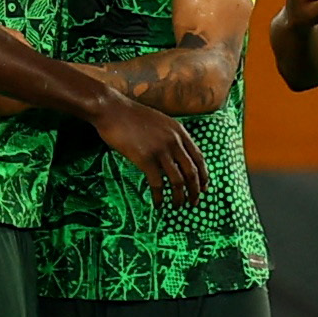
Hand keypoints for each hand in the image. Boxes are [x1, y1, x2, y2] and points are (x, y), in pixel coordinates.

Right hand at [92, 89, 208, 207]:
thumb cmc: (132, 116)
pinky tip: (159, 204)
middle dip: (195, 190)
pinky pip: (157, 184)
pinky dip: (160, 197)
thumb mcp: (160, 122)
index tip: (205, 188)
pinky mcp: (145, 159)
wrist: (112, 110)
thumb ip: (171, 137)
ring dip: (180, 197)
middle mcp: (174, 141)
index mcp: (179, 132)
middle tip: (194, 203)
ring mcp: (160, 150)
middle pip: (192, 172)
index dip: (204, 175)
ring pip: (178, 180)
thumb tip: (175, 158)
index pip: (198, 158)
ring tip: (178, 206)